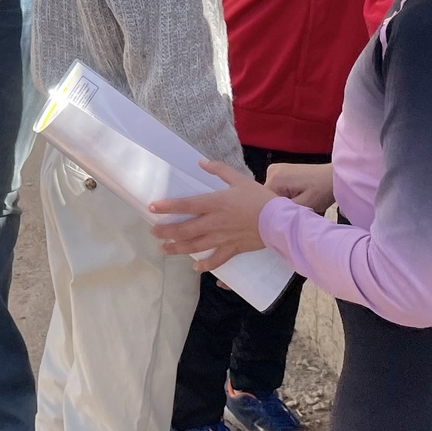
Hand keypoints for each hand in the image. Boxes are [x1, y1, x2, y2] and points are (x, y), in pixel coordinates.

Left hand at [148, 160, 276, 271]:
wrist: (279, 221)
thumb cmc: (259, 198)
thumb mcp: (239, 179)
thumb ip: (219, 170)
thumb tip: (201, 163)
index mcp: (215, 203)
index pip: (186, 205)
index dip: (168, 206)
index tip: (152, 207)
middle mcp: (215, 222)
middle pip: (185, 229)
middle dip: (167, 231)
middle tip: (153, 232)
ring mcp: (222, 238)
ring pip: (196, 246)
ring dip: (178, 248)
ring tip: (164, 249)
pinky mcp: (233, 249)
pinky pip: (216, 259)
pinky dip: (206, 265)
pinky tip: (196, 267)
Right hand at [261, 162, 333, 214]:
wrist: (333, 177)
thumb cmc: (322, 190)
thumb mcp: (305, 205)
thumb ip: (285, 212)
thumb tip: (272, 220)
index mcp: (274, 178)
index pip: (263, 203)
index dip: (274, 213)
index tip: (286, 219)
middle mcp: (271, 171)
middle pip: (267, 198)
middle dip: (279, 207)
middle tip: (294, 212)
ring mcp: (275, 170)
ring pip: (272, 195)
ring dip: (283, 202)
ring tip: (298, 204)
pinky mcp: (281, 172)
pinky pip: (278, 189)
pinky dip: (286, 196)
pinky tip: (298, 198)